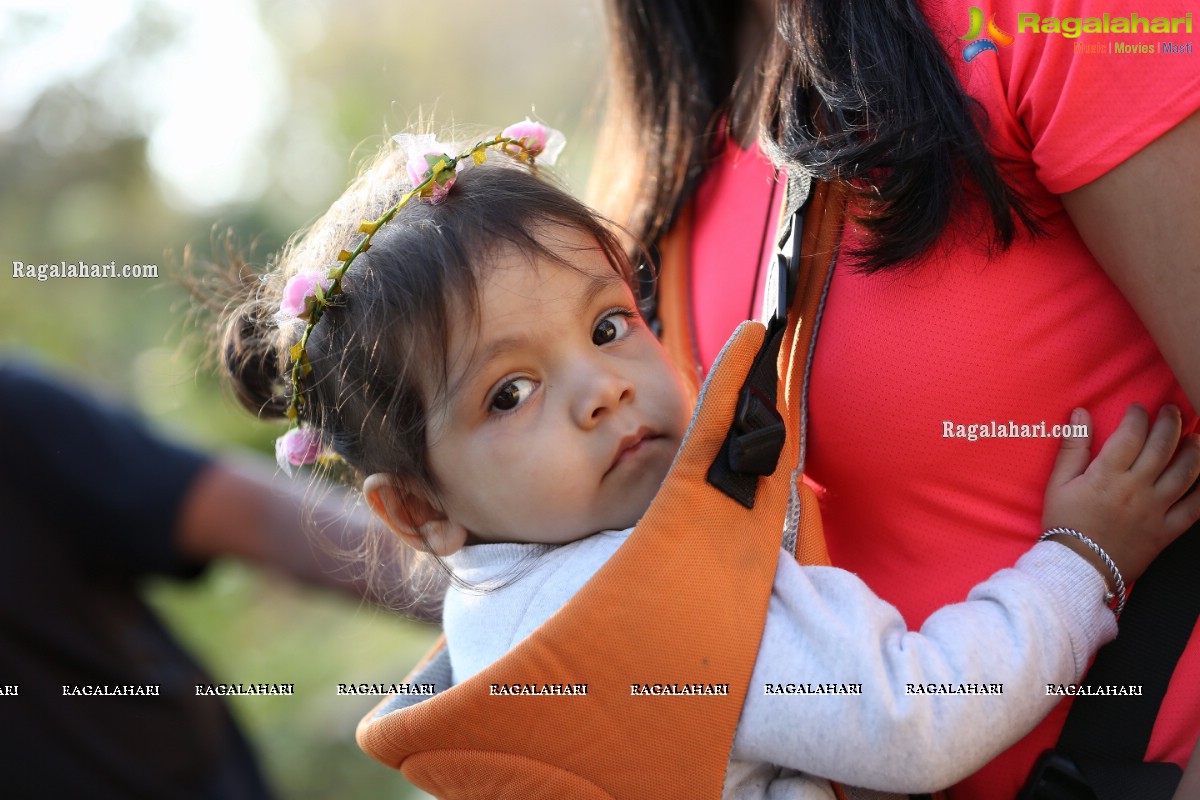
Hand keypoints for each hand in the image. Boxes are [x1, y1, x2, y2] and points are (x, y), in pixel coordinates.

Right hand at [1042, 405, 1199, 589]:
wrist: (1078, 568)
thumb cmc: (1065, 523)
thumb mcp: (1058, 483)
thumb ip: (1073, 447)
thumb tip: (1081, 413)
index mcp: (1107, 476)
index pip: (1131, 434)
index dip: (1138, 416)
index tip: (1139, 409)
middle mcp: (1136, 489)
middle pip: (1163, 447)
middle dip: (1171, 423)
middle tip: (1173, 411)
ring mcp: (1155, 510)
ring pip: (1185, 473)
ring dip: (1194, 450)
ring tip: (1194, 437)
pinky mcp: (1166, 530)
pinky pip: (1194, 508)